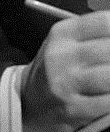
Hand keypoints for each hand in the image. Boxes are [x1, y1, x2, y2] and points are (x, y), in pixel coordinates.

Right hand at [20, 11, 109, 131]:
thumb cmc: (55, 68)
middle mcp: (62, 55)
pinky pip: (108, 102)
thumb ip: (93, 34)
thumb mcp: (65, 42)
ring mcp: (66, 83)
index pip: (104, 22)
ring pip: (109, 76)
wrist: (28, 102)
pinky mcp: (74, 109)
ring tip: (108, 78)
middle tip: (109, 62)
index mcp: (62, 33)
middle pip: (109, 49)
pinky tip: (107, 94)